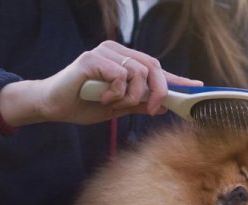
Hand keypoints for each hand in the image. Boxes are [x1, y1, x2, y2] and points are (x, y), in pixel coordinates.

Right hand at [0, 40, 202, 126]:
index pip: (156, 68)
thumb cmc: (82, 104)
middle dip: (158, 92)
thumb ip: (139, 103)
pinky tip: (102, 99)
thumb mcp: (117, 107)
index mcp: (124, 61)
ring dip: (131, 95)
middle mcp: (117, 52)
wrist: (52, 106)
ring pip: (138, 72)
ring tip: (113, 103)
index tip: (195, 87)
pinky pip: (120, 75)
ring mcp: (104, 53)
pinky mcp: (92, 59)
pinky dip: (115, 92)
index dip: (176, 78)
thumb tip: (163, 105)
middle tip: (152, 110)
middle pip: (153, 67)